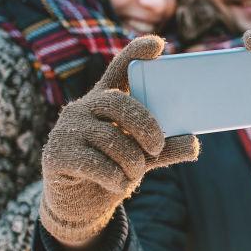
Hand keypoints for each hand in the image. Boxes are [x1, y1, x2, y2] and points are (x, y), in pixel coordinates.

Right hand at [40, 36, 199, 246]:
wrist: (78, 206)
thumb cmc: (112, 171)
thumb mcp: (141, 157)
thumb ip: (164, 148)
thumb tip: (194, 143)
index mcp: (105, 101)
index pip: (119, 69)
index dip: (136, 53)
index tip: (158, 44)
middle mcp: (83, 108)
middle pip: (118, 104)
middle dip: (145, 125)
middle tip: (157, 147)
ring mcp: (66, 129)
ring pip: (111, 139)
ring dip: (132, 162)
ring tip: (134, 174)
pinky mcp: (56, 154)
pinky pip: (95, 164)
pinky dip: (115, 179)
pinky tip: (118, 185)